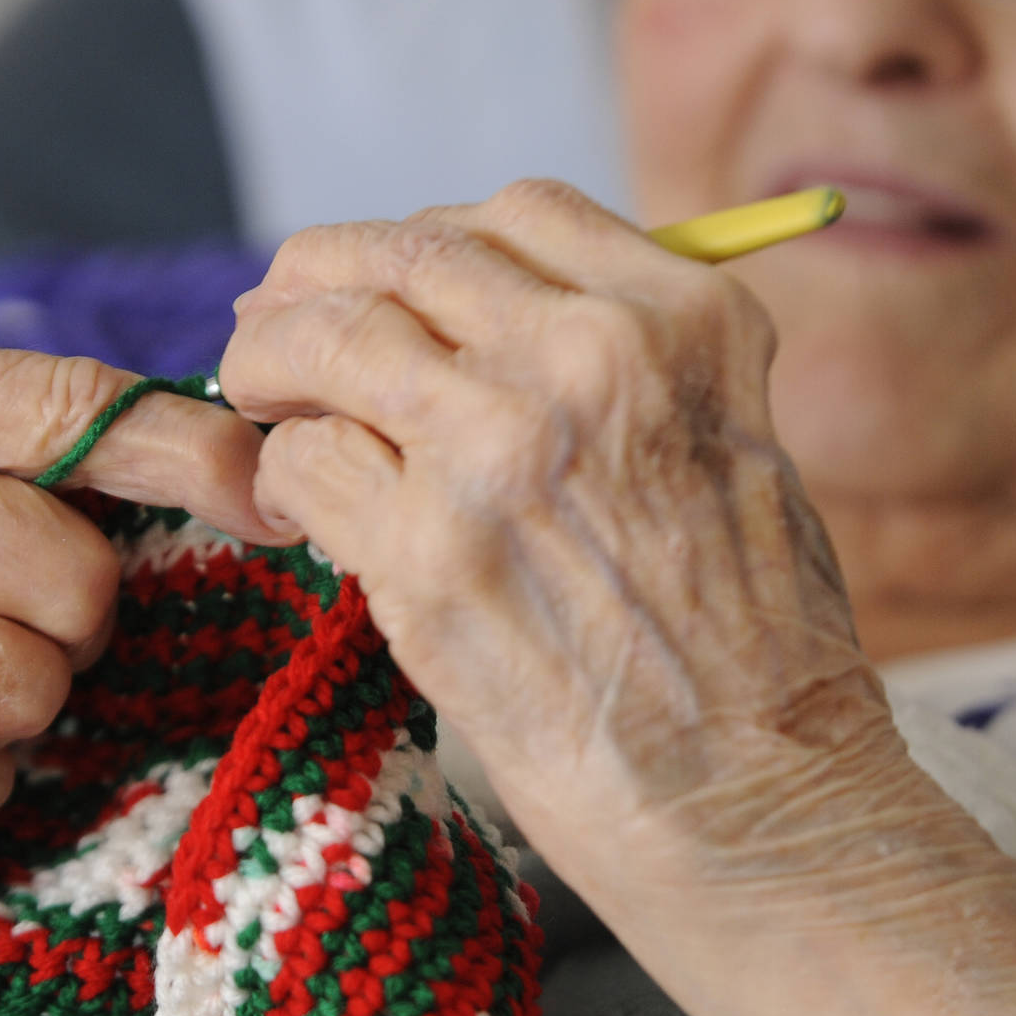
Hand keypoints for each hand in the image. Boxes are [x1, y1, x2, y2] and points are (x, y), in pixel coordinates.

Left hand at [217, 180, 912, 893]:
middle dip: (315, 280)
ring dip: (269, 362)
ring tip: (255, 397)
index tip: (381, 278)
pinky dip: (278, 477)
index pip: (510, 214)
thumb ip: (632, 368)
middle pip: (399, 256)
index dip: (420, 240)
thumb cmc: (756, 651)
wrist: (760, 801)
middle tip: (271, 320)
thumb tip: (487, 321)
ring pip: (327, 338)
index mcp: (682, 320)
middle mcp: (590, 357)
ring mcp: (501, 449)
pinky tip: (294, 507)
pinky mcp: (428, 554)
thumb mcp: (738, 450)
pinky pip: (302, 463)